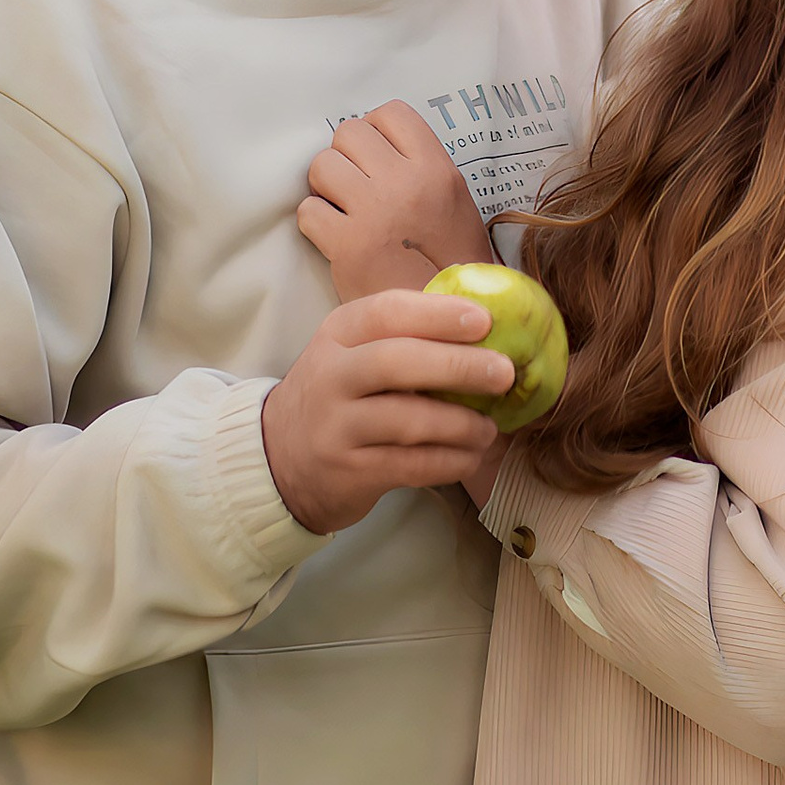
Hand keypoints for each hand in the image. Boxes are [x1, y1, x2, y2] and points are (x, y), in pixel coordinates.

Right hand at [260, 290, 514, 534]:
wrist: (280, 458)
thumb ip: (405, 336)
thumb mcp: (354, 353)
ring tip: (490, 428)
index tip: (484, 321)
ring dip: (460, 424)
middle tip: (503, 373)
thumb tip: (486, 325)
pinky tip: (471, 456)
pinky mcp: (348, 471)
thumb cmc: (340, 395)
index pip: (386, 312)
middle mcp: (331, 375)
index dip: (437, 314)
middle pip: (395, 362)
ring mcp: (336, 426)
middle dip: (456, 365)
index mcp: (338, 333)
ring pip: (407, 421)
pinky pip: (410, 465)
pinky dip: (449, 461)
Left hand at [299, 99, 493, 302]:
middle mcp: (405, 183)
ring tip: (346, 210)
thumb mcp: (455, 202)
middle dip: (347, 158)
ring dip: (327, 187)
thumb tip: (377, 144)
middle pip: (349, 133)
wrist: (450, 323)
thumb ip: (420, 167)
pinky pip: (308, 210)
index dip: (377, 131)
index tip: (378, 157)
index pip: (390, 112)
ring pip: (322, 166)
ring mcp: (374, 213)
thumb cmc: (453, 262)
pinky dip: (316, 223)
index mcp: (436, 169)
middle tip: (359, 187)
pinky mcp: (346, 247)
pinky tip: (336, 237)